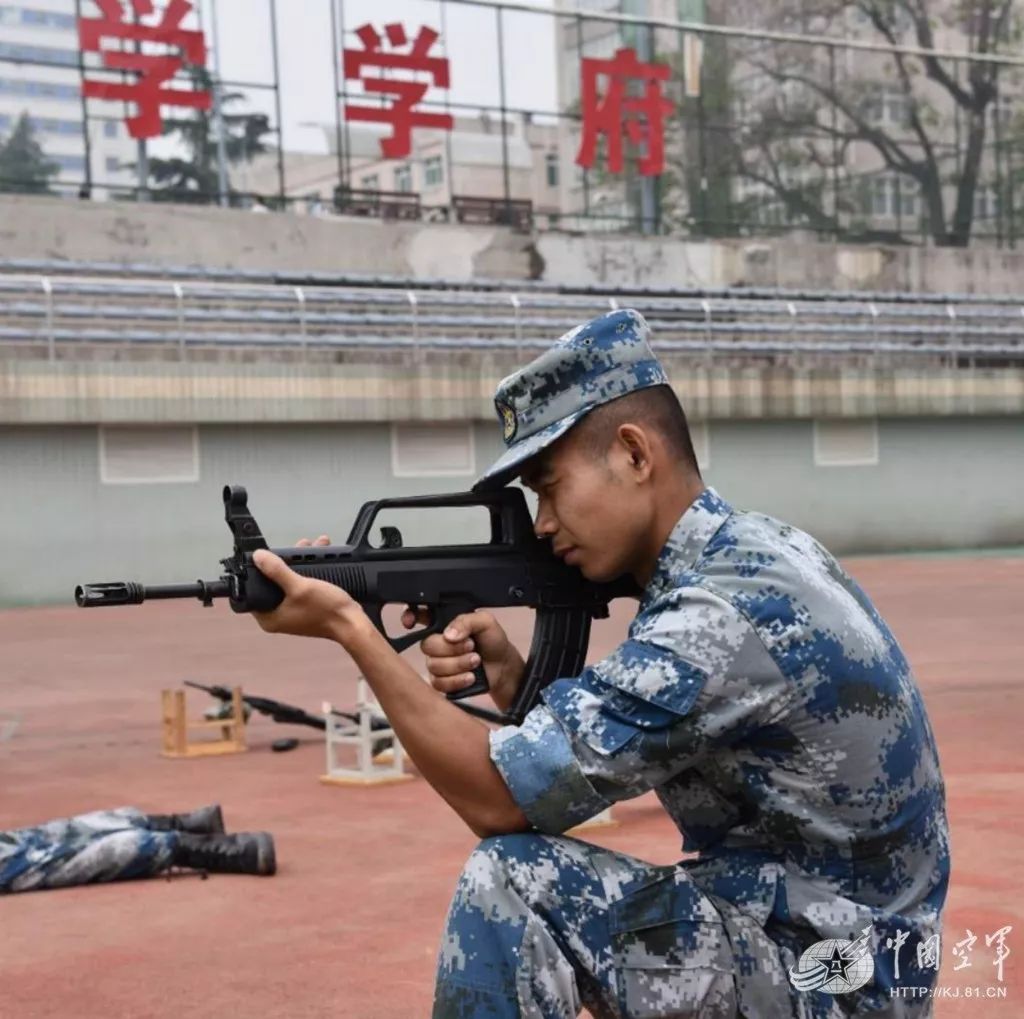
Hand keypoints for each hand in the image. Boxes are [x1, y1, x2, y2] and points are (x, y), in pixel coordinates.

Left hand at [250, 533, 366, 640]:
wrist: (352, 623)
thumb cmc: (325, 610)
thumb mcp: (299, 586)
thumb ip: (277, 571)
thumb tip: (257, 556)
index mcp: (269, 618)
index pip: (253, 591)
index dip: (259, 571)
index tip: (268, 554)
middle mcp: (278, 616)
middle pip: (273, 583)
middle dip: (286, 561)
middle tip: (296, 547)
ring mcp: (293, 612)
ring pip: (290, 581)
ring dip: (301, 563)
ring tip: (312, 545)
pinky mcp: (306, 608)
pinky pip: (302, 586)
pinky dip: (309, 572)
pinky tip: (319, 558)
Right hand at [401, 606, 524, 709]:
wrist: (503, 667)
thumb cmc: (493, 641)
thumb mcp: (485, 622)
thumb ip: (466, 621)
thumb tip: (448, 634)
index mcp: (443, 623)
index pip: (419, 615)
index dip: (410, 617)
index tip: (411, 623)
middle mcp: (437, 642)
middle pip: (427, 645)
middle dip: (452, 649)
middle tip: (471, 646)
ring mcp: (437, 663)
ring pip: (433, 666)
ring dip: (458, 664)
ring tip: (475, 661)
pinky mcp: (441, 682)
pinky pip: (438, 683)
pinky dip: (457, 680)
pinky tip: (470, 676)